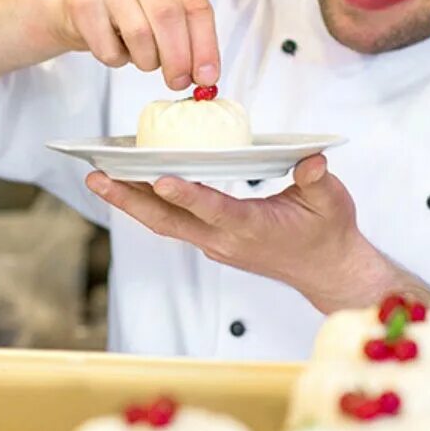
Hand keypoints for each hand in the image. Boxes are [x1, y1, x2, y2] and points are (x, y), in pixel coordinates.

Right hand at [52, 0, 218, 89]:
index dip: (205, 47)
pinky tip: (117, 46)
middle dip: (178, 58)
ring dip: (147, 60)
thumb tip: (207, 76)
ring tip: (145, 57)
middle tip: (179, 82)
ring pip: (140, 34)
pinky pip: (110, 49)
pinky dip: (119, 60)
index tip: (207, 76)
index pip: (197, 7)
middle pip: (169, 17)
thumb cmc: (137, 11)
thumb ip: (193, 40)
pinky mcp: (84, 2)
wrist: (86, 6)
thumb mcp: (172, 14)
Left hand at [85, 155, 393, 311]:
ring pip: (165, 222)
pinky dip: (149, 205)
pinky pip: (174, 223)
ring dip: (130, 202)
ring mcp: (216, 244)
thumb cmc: (329, 232)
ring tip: (99, 178)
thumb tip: (312, 160)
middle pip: (169, 219)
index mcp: (251, 227)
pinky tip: (132, 186)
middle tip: (97, 176)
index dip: (187, 195)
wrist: (327, 270)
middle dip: (131, 197)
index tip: (160, 178)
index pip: (214, 209)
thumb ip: (317, 180)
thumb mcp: (332, 201)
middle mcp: (225, 240)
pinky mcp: (213, 242)